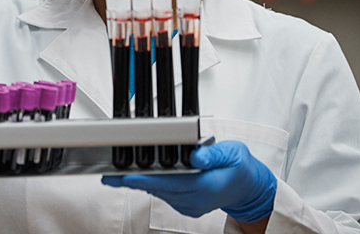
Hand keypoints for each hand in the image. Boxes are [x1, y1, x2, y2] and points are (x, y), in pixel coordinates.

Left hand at [102, 141, 276, 222]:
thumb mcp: (233, 153)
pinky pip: (165, 196)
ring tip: (116, 176)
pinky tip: (138, 178)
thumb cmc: (239, 167)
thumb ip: (214, 154)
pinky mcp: (187, 206)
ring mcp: (191, 206)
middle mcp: (196, 200)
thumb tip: (196, 155)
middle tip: (110, 175)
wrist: (248, 188)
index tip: (127, 176)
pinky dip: (151, 186)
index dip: (146, 179)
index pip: (170, 183)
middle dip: (133, 181)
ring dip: (139, 184)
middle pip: (159, 189)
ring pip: (159, 193)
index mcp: (207, 187)